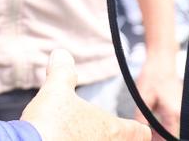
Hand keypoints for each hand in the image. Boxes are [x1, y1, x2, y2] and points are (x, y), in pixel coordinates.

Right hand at [22, 50, 148, 140]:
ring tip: (82, 137)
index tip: (136, 128)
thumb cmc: (49, 123)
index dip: (138, 129)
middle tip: (105, 133)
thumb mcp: (55, 89)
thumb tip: (61, 55)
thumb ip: (62, 71)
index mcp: (111, 129)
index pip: (139, 133)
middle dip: (115, 139)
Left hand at [133, 54, 180, 136]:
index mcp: (173, 114)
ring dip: (159, 133)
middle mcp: (180, 114)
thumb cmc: (153, 76)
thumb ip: (142, 118)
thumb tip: (140, 131)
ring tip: (145, 132)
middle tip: (144, 136)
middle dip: (157, 138)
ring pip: (170, 129)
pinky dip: (162, 126)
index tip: (146, 140)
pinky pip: (171, 123)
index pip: (168, 137)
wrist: (161, 60)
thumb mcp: (142, 97)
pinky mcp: (178, 107)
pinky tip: (150, 125)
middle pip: (169, 135)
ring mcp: (181, 110)